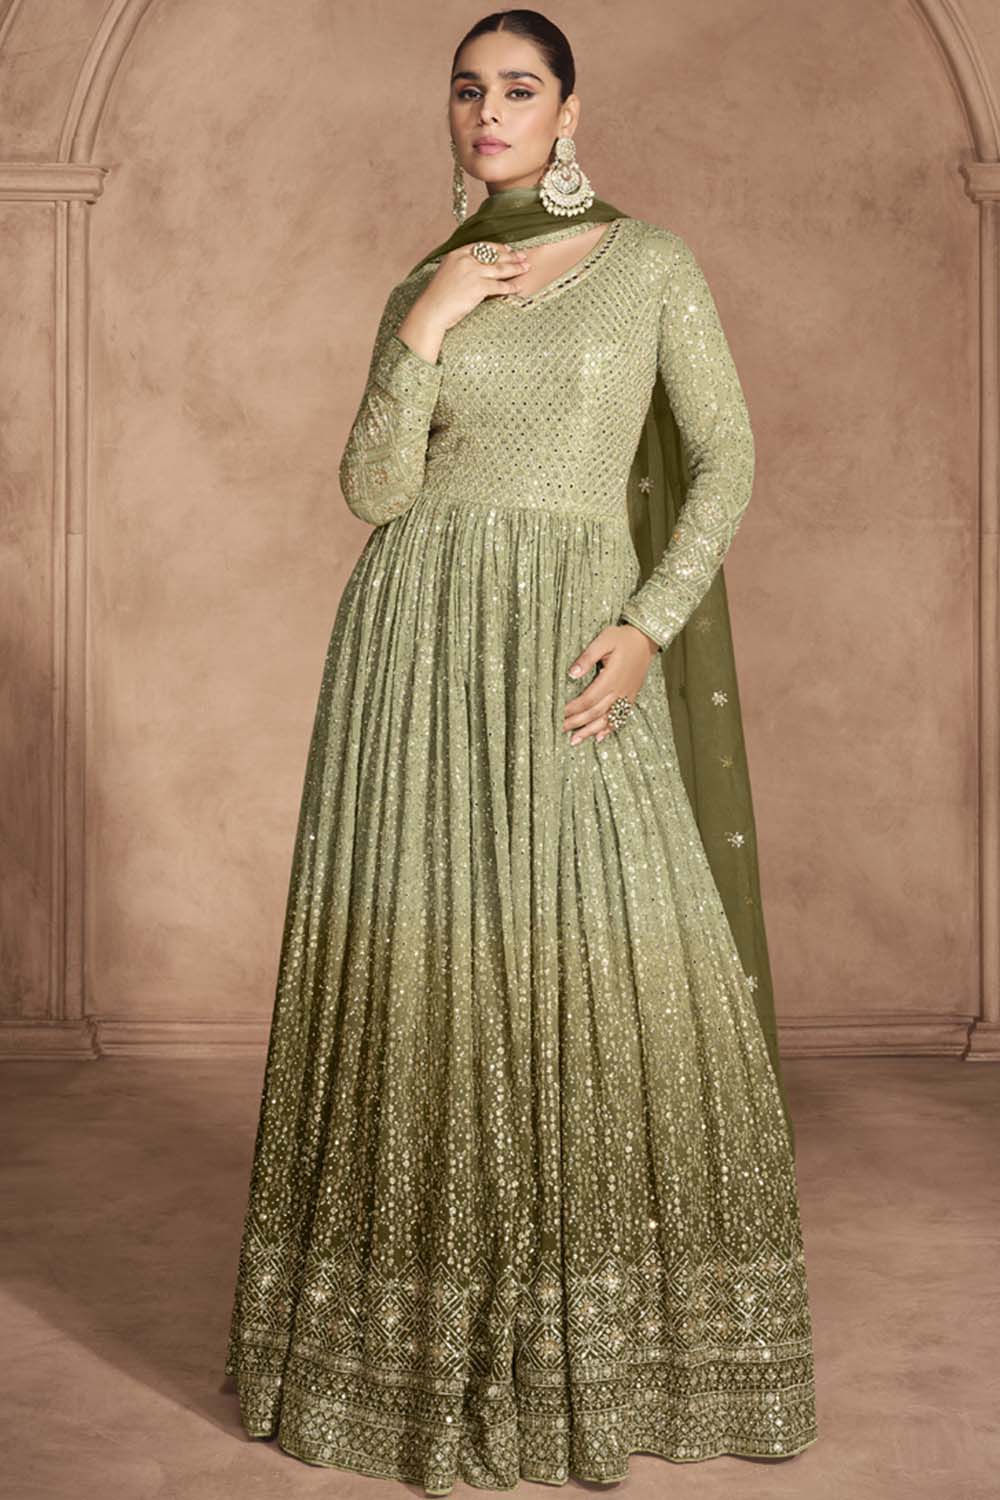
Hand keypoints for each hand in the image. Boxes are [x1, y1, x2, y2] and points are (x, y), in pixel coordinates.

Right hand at [396, 241, 531, 360]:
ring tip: (526, 268)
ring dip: (516, 268)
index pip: (482, 246)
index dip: (497, 247)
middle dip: (511, 256)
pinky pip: (499, 286)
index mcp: (456, 254)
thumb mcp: (446, 274)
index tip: (508, 249)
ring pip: (500, 268)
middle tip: (523, 257)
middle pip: (494, 255)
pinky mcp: (478, 287)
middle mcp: (465, 260)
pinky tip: (518, 287)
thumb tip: (474, 269)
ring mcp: (472, 273)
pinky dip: (511, 287)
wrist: (431, 311)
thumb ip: (459, 267)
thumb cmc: (437, 298)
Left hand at [563, 623, 660, 745]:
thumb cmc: (623, 638)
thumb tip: (571, 674)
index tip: (559, 713)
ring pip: (607, 720)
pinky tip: (599, 737)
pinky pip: (620, 718)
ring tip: (574, 740)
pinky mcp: (631, 697)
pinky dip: (609, 729)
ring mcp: (627, 696)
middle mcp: (620, 690)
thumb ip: (587, 657)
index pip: (588, 699)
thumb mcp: (603, 640)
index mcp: (611, 678)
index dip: (573, 709)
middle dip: (577, 723)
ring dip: (590, 731)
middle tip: (560, 729)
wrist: (646, 640)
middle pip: (595, 713)